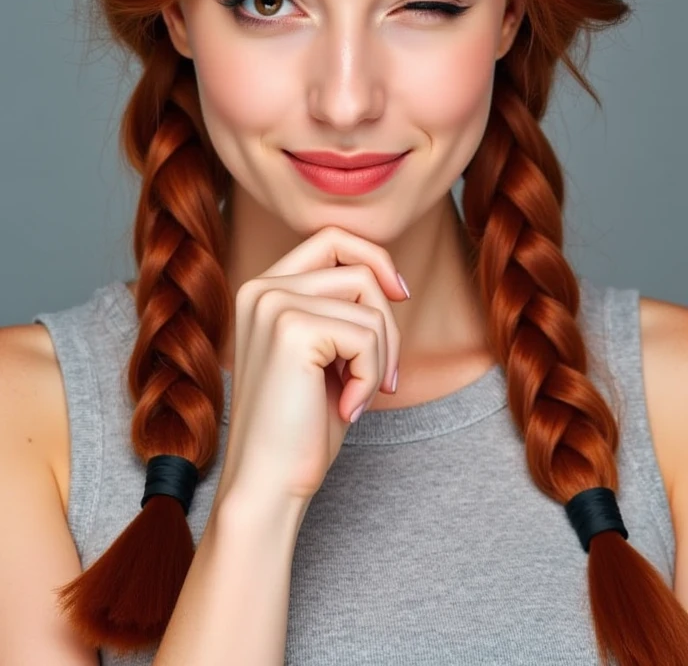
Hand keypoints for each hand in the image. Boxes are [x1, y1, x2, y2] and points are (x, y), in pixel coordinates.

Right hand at [216, 225, 407, 508]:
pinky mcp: (292, 329)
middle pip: (359, 270)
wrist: (268, 484)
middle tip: (384, 377)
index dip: (374, 258)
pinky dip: (372, 375)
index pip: (332, 239)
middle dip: (387, 323)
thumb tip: (389, 279)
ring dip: (382, 356)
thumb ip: (340, 310)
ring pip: (370, 304)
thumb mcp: (325, 355)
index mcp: (263, 288)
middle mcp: (262, 287)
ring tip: (360, 395)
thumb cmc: (300, 427)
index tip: (399, 295)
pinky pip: (367, 335)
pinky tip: (348, 407)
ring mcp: (274, 304)